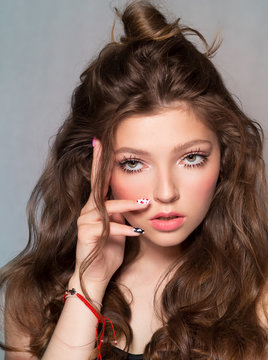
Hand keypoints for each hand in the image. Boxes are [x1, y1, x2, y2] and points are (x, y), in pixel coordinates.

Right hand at [71, 138, 148, 291]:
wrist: (97, 274)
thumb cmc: (109, 249)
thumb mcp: (119, 226)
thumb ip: (122, 212)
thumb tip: (136, 200)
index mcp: (97, 206)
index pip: (99, 180)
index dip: (100, 161)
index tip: (100, 142)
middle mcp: (88, 210)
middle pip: (97, 185)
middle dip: (101, 164)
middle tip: (103, 144)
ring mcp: (86, 222)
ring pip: (107, 207)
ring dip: (127, 206)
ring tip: (144, 205)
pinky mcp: (87, 235)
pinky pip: (108, 228)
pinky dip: (125, 230)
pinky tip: (138, 233)